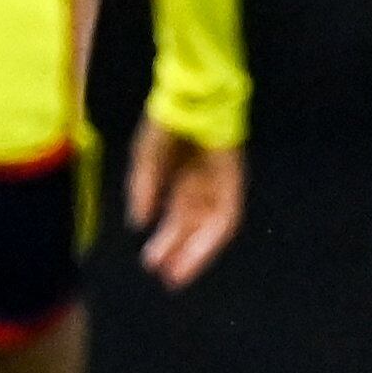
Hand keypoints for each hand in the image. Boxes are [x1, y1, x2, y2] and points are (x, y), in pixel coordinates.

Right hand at [127, 121, 244, 287]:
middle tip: (166, 278)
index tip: (152, 265)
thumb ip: (143, 190)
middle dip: (180, 254)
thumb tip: (138, 223)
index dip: (167, 244)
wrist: (192, 94)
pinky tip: (196, 245)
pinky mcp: (232, 179)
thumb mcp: (147, 160)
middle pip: (192, 229)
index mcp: (180, 182)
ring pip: (209, 228)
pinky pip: (226, 213)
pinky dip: (211, 232)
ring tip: (178, 273)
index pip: (177, 222)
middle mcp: (201, 187)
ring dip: (196, 252)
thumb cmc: (168, 121)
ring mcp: (218, 184)